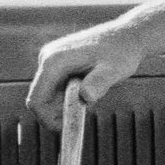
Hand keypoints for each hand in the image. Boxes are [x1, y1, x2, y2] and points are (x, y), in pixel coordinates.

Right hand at [25, 22, 146, 122]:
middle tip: (85, 112)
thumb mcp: (114, 70)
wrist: (127, 36)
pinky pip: (57, 88)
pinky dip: (70, 96)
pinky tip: (91, 88)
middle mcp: (47, 58)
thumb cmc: (122, 52)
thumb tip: (86, 97)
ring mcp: (51, 59)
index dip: (46, 119)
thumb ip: (99, 83)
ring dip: (66, 103)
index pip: (36, 100)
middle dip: (59, 111)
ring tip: (94, 94)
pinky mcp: (58, 63)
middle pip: (41, 99)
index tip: (65, 129)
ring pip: (49, 94)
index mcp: (54, 61)